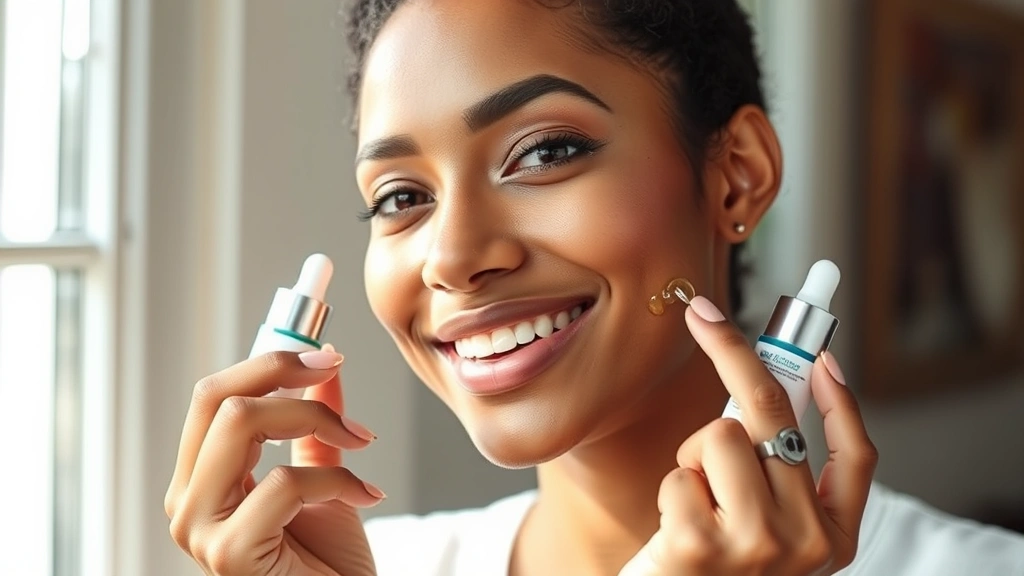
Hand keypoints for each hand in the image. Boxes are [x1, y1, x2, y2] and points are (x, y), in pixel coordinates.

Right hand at [164, 345, 382, 575]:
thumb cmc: (328, 564)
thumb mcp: (325, 478)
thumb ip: (317, 426)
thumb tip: (326, 365)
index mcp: (202, 479)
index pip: (214, 395)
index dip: (269, 362)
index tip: (327, 355)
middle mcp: (188, 501)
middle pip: (216, 398)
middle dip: (283, 371)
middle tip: (334, 370)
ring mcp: (201, 530)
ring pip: (240, 423)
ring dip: (315, 417)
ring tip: (360, 441)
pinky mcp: (229, 555)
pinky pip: (285, 482)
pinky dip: (340, 479)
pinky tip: (367, 495)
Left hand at [620, 297, 877, 575]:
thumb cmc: (712, 568)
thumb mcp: (763, 527)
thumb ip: (776, 472)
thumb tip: (764, 389)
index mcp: (833, 539)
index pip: (856, 454)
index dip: (841, 397)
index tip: (820, 353)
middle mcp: (806, 544)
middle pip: (775, 418)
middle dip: (735, 355)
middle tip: (702, 314)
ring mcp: (757, 546)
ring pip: (720, 435)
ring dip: (695, 458)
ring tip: (694, 503)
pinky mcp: (700, 546)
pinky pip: (681, 470)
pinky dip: (669, 487)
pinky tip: (673, 529)